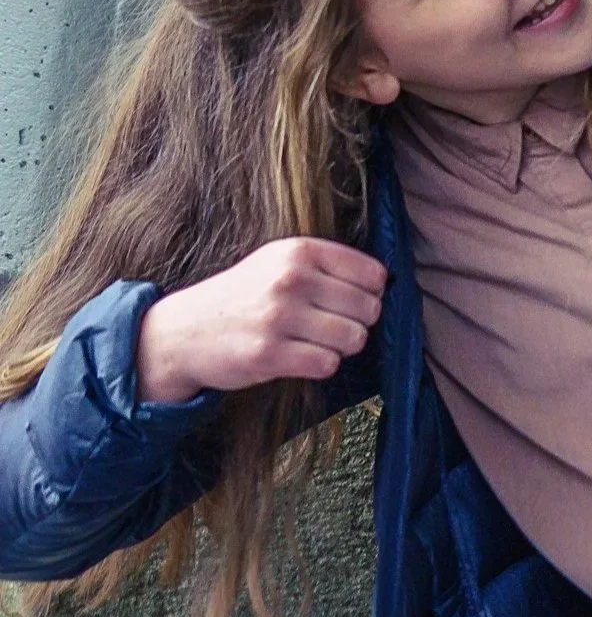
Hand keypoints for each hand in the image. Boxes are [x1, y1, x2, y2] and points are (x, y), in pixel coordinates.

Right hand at [136, 238, 387, 404]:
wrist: (183, 331)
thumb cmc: (243, 297)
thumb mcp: (278, 263)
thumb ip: (327, 267)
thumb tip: (384, 286)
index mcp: (299, 251)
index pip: (373, 274)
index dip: (370, 294)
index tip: (349, 302)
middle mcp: (291, 279)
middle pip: (369, 309)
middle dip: (358, 323)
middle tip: (330, 326)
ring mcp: (279, 316)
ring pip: (354, 338)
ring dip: (341, 347)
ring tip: (314, 341)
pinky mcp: (269, 353)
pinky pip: (328, 364)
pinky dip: (321, 365)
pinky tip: (299, 357)